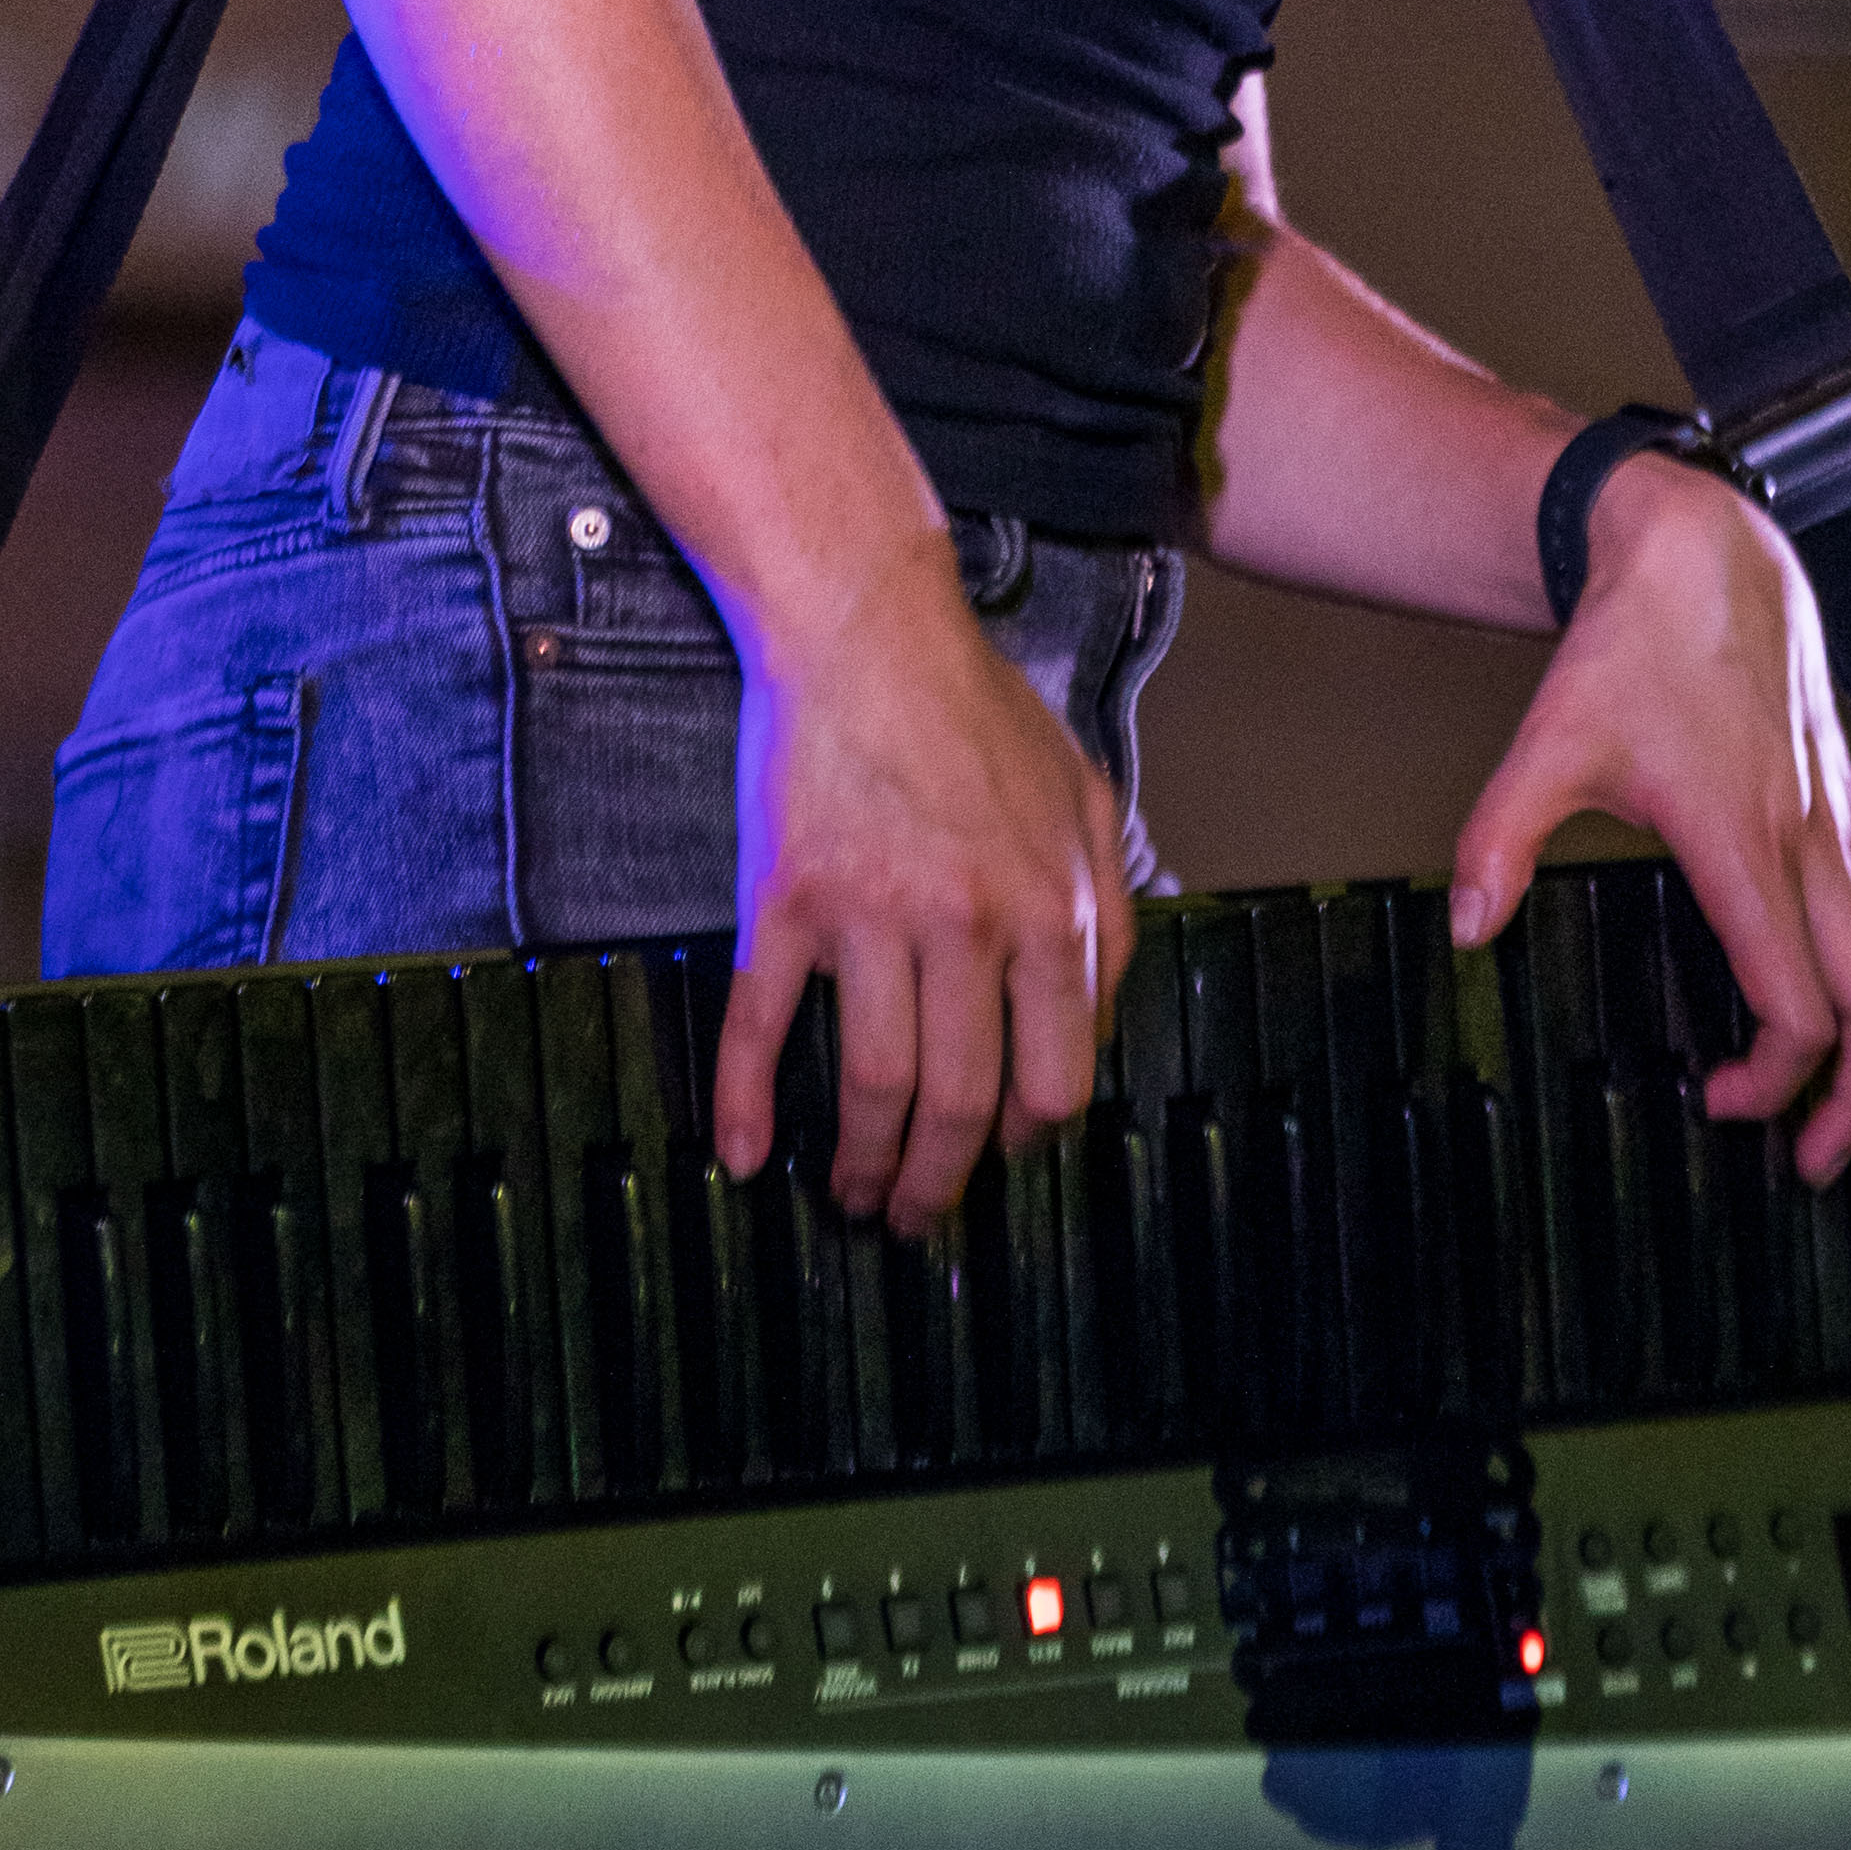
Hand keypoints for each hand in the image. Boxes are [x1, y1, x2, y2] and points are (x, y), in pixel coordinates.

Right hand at [717, 540, 1135, 1232]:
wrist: (870, 632)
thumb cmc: (980, 714)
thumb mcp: (1087, 803)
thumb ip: (1108, 915)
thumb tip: (1098, 1027)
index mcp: (1052, 911)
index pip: (1056, 1076)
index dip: (1028, 1138)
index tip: (1002, 1155)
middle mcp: (969, 925)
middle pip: (965, 1102)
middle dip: (942, 1183)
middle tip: (919, 1217)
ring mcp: (872, 917)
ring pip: (876, 1084)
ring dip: (864, 1164)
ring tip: (854, 1196)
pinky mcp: (787, 900)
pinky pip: (763, 1021)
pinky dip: (745, 1099)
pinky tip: (742, 1154)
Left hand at [1449, 456, 1850, 1177]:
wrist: (1700, 549)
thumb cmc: (1632, 643)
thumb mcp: (1547, 744)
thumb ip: (1499, 840)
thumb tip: (1466, 925)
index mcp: (1741, 846)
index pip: (1795, 1001)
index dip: (1772, 1076)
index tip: (1723, 1099)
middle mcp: (1808, 840)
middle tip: (1827, 1161)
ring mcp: (1841, 813)